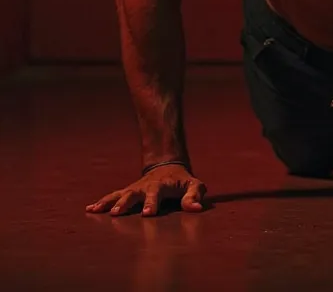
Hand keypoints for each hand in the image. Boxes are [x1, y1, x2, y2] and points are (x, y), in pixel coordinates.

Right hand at [86, 164, 206, 216]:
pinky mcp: (128, 191)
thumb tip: (196, 208)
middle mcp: (145, 186)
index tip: (147, 214)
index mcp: (162, 185)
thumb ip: (194, 195)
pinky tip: (90, 209)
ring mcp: (135, 188)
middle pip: (134, 194)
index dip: (152, 203)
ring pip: (120, 194)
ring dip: (109, 202)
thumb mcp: (193, 185)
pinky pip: (113, 196)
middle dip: (125, 203)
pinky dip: (102, 201)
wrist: (167, 165)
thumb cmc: (182, 181)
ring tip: (95, 210)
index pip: (156, 194)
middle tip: (117, 214)